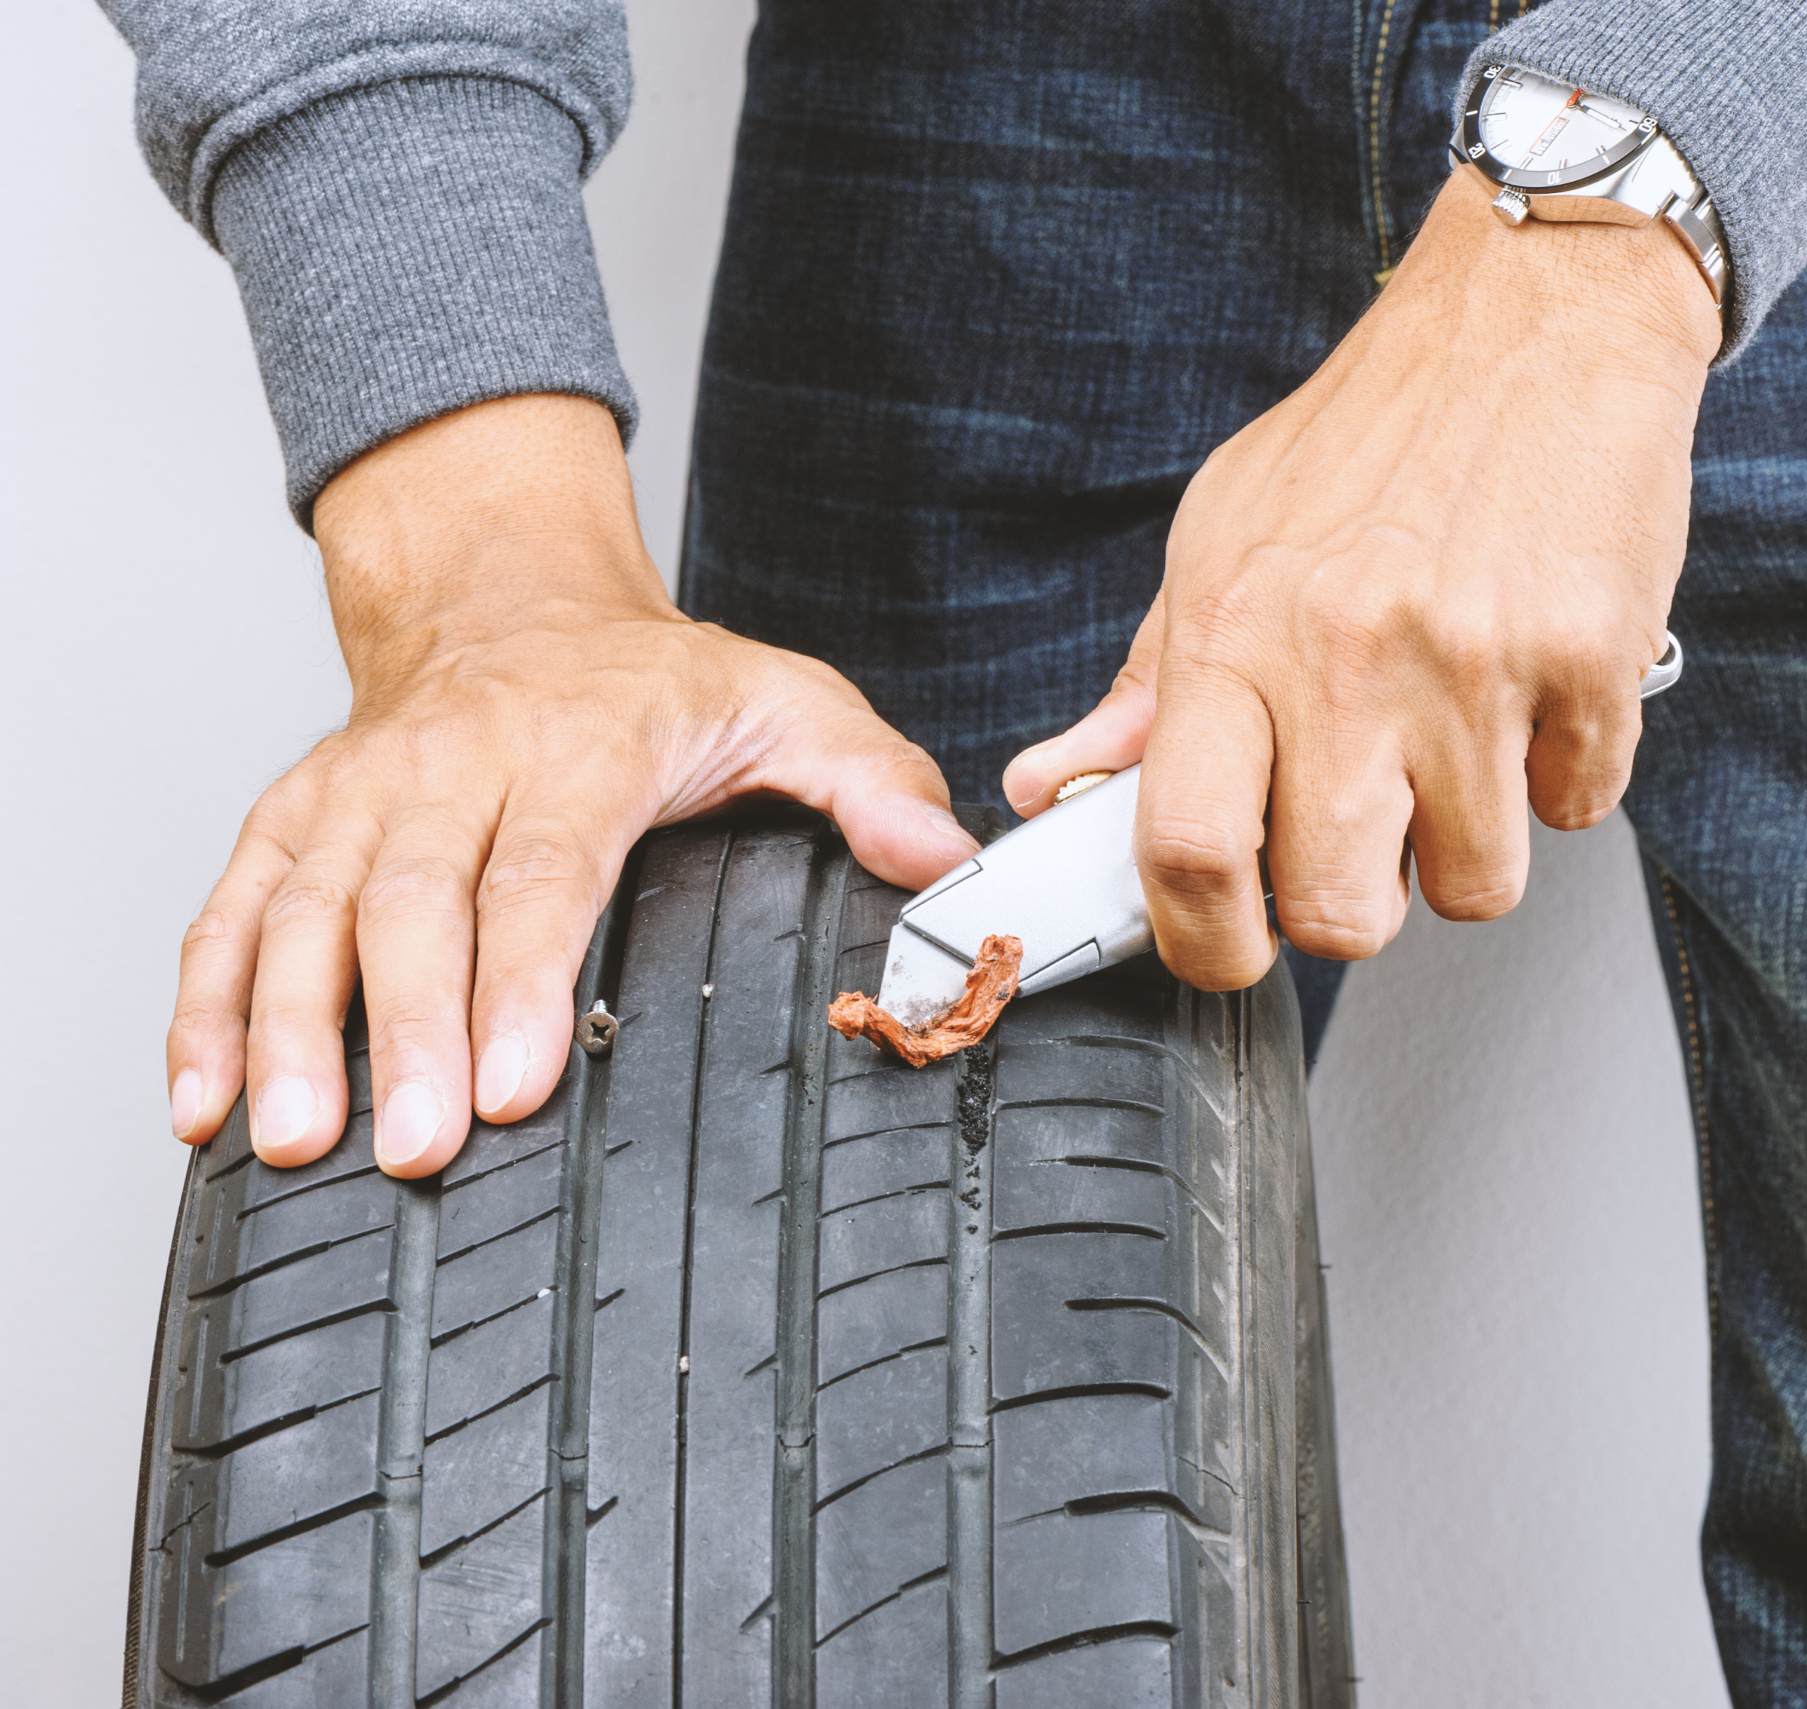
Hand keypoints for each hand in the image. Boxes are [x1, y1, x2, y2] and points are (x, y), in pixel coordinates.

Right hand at [168, 394, 976, 1175]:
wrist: (510, 595)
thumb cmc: (654, 678)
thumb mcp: (787, 699)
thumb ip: (870, 778)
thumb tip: (944, 861)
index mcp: (581, 741)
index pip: (543, 868)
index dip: (520, 978)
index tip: (510, 1081)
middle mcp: (456, 760)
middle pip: (412, 899)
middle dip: (401, 1029)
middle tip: (406, 1146)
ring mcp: (362, 789)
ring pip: (305, 908)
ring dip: (284, 1026)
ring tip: (289, 1139)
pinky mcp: (297, 814)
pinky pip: (232, 907)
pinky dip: (206, 1003)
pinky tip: (204, 1098)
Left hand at [1002, 173, 1717, 987]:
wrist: (1538, 316)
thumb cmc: (1375, 434)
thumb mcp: (1223, 539)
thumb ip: (1149, 682)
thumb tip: (1057, 787)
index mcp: (1236, 632)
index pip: (1185, 849)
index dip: (1203, 943)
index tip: (1225, 948)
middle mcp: (1347, 656)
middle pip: (1341, 912)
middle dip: (1357, 905)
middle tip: (1366, 833)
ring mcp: (1475, 665)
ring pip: (1474, 886)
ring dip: (1470, 840)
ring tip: (1460, 734)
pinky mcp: (1591, 660)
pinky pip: (1578, 808)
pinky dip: (1562, 773)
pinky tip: (1534, 688)